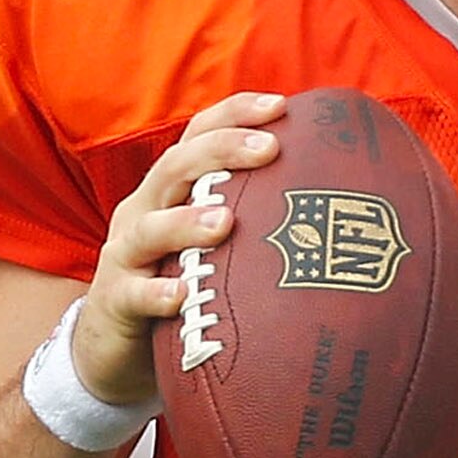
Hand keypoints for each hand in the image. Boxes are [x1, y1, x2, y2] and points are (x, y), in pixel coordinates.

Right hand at [73, 92, 284, 406]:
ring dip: (187, 221)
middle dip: (221, 151)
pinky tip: (182, 296)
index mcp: (172, 192)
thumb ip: (257, 224)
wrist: (115, 351)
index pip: (197, 135)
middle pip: (175, 166)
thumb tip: (342, 217)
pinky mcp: (115, 301)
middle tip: (270, 149)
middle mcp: (145, 212)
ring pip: (150, 228)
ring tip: (226, 222)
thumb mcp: (214, 248)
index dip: (234, 114)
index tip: (282, 106)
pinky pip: (135, 294)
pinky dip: (158, 294)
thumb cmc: (183, 289)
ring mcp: (125, 255)